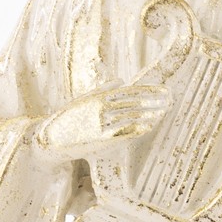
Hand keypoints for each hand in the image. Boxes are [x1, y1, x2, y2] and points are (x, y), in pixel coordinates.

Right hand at [33, 70, 168, 159]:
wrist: (51, 139)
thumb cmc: (68, 118)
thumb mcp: (83, 99)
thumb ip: (103, 89)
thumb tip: (121, 79)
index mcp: (98, 97)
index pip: (130, 92)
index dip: (148, 91)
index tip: (163, 90)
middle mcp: (101, 109)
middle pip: (134, 103)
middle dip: (153, 101)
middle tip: (170, 99)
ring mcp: (102, 125)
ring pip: (131, 117)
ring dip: (149, 114)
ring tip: (164, 112)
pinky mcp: (101, 141)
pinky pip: (124, 134)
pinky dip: (138, 129)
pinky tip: (149, 127)